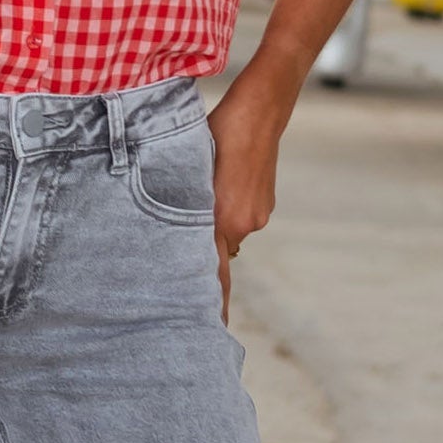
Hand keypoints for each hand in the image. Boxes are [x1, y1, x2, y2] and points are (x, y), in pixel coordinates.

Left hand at [205, 59, 288, 320]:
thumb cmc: (218, 133)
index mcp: (220, 219)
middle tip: (191, 281)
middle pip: (218, 253)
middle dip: (205, 261)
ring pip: (227, 232)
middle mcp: (241, 224)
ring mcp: (256, 215)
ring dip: (214, 225)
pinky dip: (228, 210)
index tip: (213, 331)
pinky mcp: (264, 204)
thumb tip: (178, 231)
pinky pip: (239, 217)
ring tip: (206, 200)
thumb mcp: (192, 169)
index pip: (216, 275)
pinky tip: (224, 186)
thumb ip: (187, 205)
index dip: (214, 303)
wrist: (260, 111)